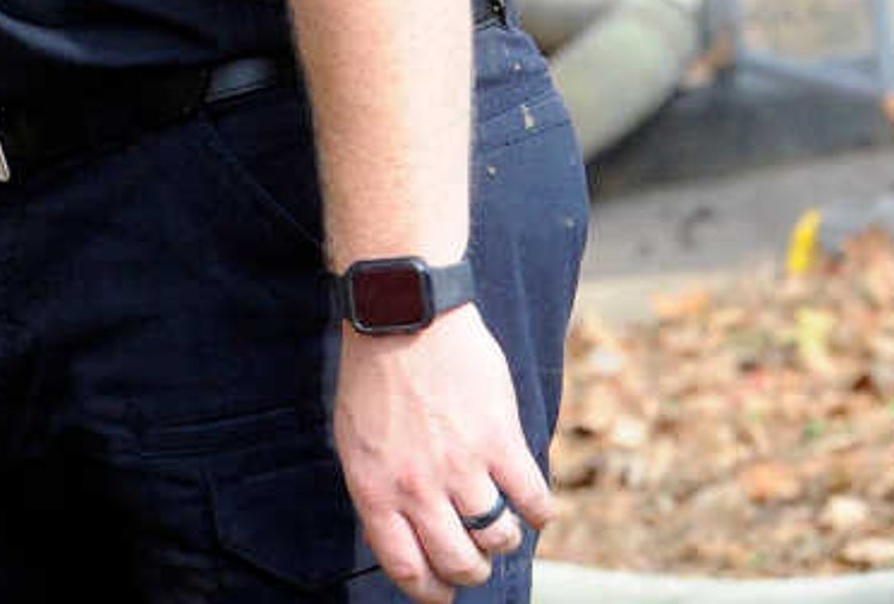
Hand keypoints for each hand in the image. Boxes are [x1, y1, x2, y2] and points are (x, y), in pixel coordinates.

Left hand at [332, 307, 552, 600]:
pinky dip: (539, 512)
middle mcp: (416, 487)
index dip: (430, 591)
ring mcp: (460, 466)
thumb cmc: (374, 377)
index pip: (406, 568)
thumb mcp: (355, 441)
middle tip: (476, 561)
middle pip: (458, 563)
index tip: (443, 592)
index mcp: (374, 489)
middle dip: (471, 572)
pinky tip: (533, 506)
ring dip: (503, 540)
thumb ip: (379, 491)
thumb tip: (401, 538)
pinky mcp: (500, 441)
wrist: (403, 316)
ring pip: (498, 538)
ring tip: (500, 525)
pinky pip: (533, 500)